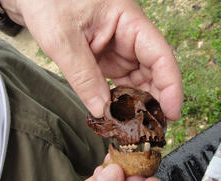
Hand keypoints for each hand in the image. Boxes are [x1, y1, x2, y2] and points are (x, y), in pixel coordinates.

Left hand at [2, 0, 182, 118]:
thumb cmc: (48, 1)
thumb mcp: (62, 39)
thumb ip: (84, 76)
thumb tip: (103, 110)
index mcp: (128, 21)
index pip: (160, 55)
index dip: (171, 86)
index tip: (172, 113)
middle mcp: (129, 35)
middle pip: (154, 70)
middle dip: (156, 100)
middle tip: (152, 129)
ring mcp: (117, 48)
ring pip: (138, 79)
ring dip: (138, 103)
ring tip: (135, 127)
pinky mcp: (105, 58)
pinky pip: (119, 81)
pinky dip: (120, 99)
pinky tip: (118, 114)